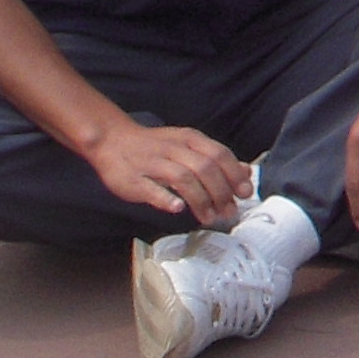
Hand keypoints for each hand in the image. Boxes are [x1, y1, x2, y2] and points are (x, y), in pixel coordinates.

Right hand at [86, 120, 249, 226]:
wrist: (112, 140)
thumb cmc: (155, 147)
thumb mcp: (188, 145)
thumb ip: (216, 159)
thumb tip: (245, 172)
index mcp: (189, 139)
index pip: (219, 155)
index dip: (235, 175)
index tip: (245, 194)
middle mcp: (173, 149)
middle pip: (205, 168)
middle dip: (221, 192)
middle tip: (228, 212)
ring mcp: (153, 163)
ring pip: (183, 179)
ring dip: (200, 200)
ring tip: (208, 218)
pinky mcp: (134, 179)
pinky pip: (151, 189)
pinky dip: (166, 199)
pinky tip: (178, 208)